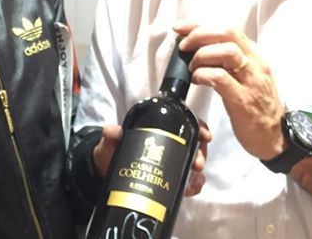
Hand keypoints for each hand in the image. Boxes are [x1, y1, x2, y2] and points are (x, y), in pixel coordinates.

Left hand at [92, 122, 212, 196]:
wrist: (105, 173)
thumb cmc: (112, 150)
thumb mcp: (111, 140)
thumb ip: (111, 134)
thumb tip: (112, 131)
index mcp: (160, 129)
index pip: (185, 123)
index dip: (199, 127)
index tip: (205, 136)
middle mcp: (170, 145)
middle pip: (195, 145)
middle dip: (201, 154)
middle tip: (197, 163)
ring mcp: (172, 163)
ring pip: (194, 165)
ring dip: (198, 172)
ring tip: (193, 180)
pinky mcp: (170, 181)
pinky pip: (188, 183)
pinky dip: (192, 186)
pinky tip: (189, 189)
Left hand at [174, 22, 284, 160]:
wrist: (276, 138)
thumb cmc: (257, 107)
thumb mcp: (247, 77)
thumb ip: (229, 61)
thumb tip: (199, 49)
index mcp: (254, 56)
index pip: (228, 29)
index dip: (200, 25)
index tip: (180, 28)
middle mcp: (256, 64)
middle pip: (227, 34)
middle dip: (199, 34)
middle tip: (183, 46)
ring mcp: (251, 81)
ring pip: (226, 51)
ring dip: (201, 55)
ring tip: (192, 66)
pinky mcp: (243, 100)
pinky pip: (220, 77)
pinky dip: (202, 74)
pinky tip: (196, 80)